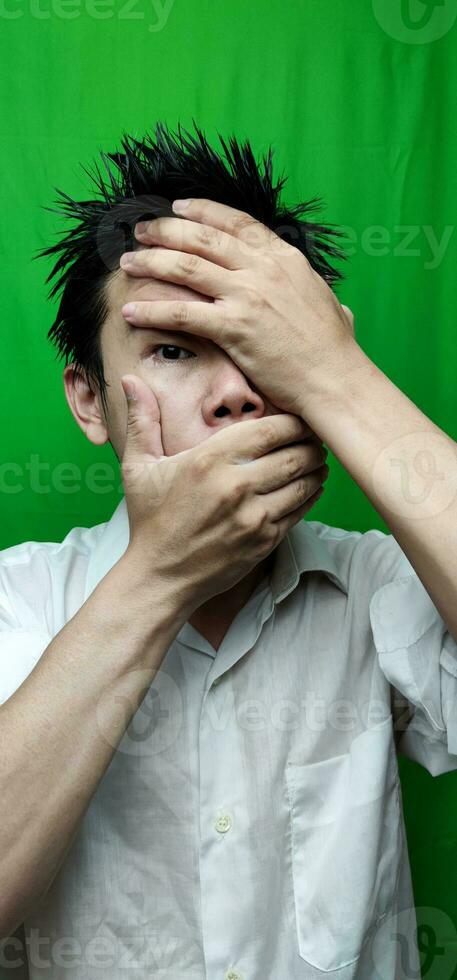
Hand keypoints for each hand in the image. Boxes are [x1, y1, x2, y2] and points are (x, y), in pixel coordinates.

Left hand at [119, 198, 356, 416]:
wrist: (335, 378)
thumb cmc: (333, 349)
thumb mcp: (326, 300)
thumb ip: (308, 287)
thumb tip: (315, 287)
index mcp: (284, 259)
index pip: (236, 222)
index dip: (202, 211)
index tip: (177, 208)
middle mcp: (264, 269)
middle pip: (203, 238)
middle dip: (165, 230)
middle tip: (140, 230)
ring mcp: (248, 296)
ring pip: (186, 267)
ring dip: (151, 262)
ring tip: (127, 263)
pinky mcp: (235, 327)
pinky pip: (182, 312)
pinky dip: (152, 309)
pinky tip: (131, 309)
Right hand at [120, 374, 328, 609]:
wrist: (160, 577)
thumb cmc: (150, 520)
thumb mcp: (138, 468)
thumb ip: (143, 420)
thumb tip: (131, 380)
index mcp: (208, 461)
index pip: (270, 430)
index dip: (293, 421)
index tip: (298, 418)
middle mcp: (235, 487)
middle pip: (294, 454)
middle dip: (311, 443)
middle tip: (316, 437)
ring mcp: (253, 517)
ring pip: (303, 483)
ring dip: (316, 468)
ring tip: (318, 459)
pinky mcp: (264, 542)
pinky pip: (300, 511)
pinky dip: (310, 495)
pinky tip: (311, 486)